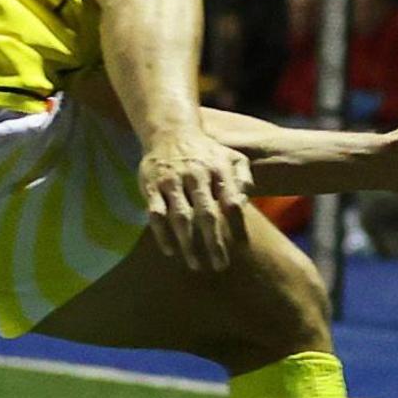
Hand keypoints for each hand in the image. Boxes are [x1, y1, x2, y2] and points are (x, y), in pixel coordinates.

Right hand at [137, 126, 255, 271]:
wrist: (171, 132)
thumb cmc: (207, 152)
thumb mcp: (232, 156)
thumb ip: (244, 176)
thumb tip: (246, 200)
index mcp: (219, 169)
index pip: (231, 201)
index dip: (236, 224)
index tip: (241, 247)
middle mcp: (196, 175)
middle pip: (206, 214)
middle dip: (214, 242)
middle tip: (220, 265)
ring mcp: (172, 181)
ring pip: (180, 217)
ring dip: (188, 244)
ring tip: (196, 265)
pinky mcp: (151, 186)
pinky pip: (155, 214)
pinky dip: (162, 234)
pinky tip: (170, 251)